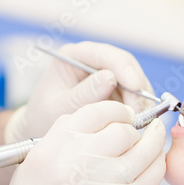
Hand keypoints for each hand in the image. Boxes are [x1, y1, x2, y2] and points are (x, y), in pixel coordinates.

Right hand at [0, 101, 166, 184]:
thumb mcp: (39, 156)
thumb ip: (69, 131)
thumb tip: (109, 115)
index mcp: (58, 143)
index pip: (100, 111)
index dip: (118, 111)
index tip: (125, 115)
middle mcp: (80, 160)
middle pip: (124, 130)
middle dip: (133, 129)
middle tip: (136, 133)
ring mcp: (103, 184)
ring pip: (144, 150)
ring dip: (154, 141)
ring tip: (155, 137)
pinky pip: (153, 176)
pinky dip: (158, 163)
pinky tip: (156, 160)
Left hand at [5, 41, 153, 142]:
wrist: (42, 130)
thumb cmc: (45, 116)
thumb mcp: (61, 106)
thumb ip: (84, 93)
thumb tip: (111, 78)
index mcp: (75, 56)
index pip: (105, 54)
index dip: (124, 68)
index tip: (135, 85)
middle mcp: (94, 62)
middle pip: (126, 65)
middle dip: (137, 87)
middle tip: (141, 109)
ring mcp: (108, 76)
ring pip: (135, 81)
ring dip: (141, 100)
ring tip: (140, 120)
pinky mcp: (118, 91)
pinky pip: (136, 96)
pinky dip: (140, 108)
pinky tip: (139, 122)